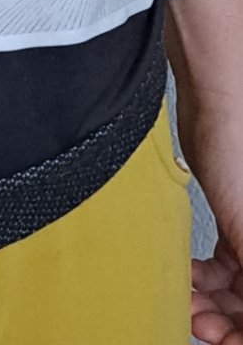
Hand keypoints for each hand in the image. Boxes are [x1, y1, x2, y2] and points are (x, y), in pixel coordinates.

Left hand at [184, 104, 242, 342]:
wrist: (214, 103)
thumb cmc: (238, 149)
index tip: (224, 340)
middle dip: (228, 320)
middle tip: (199, 323)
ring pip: (238, 289)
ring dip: (212, 302)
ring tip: (187, 301)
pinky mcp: (235, 219)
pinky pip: (224, 266)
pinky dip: (204, 278)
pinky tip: (188, 279)